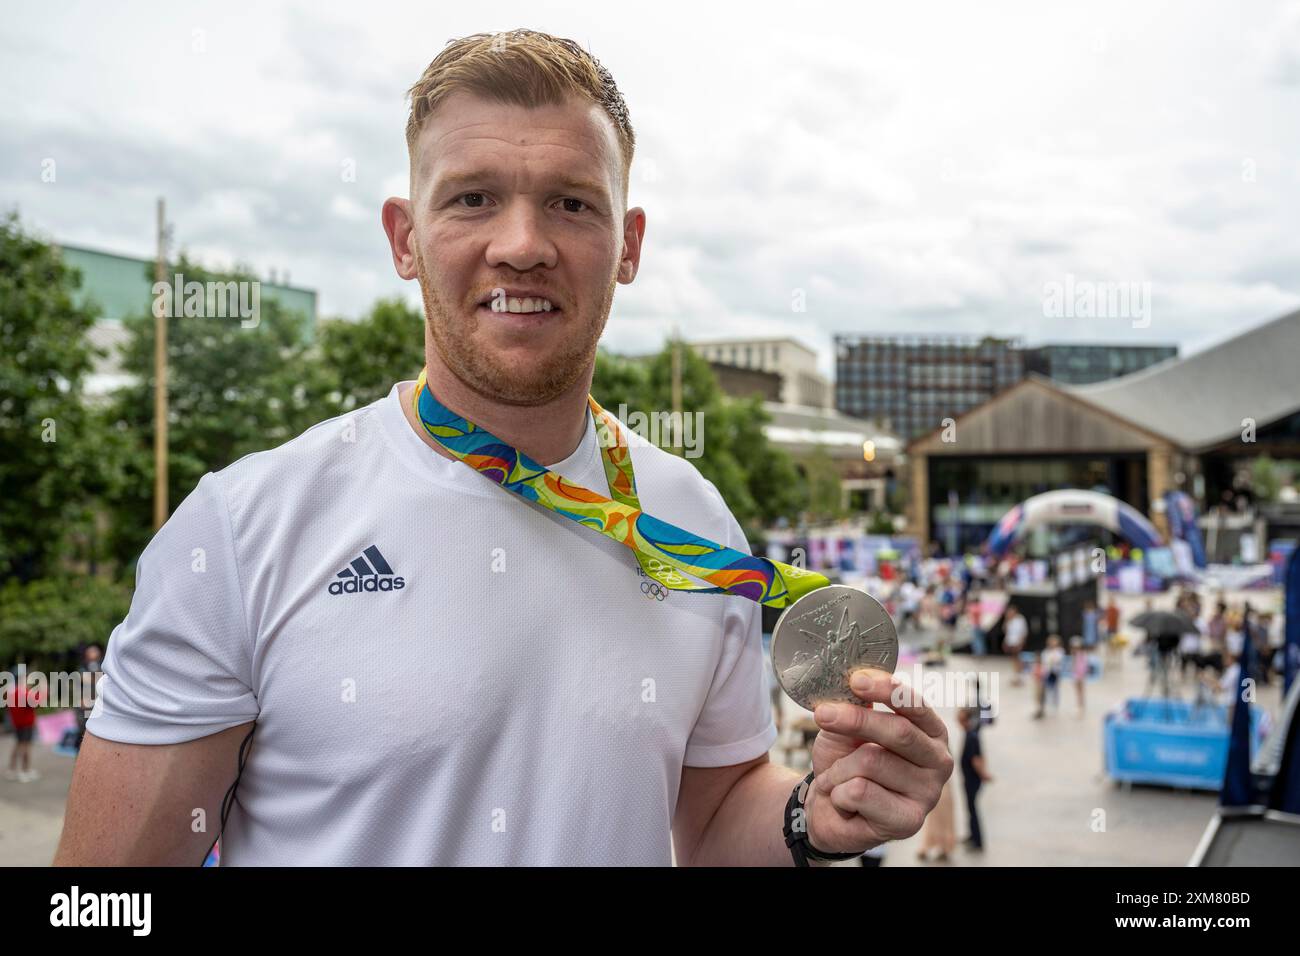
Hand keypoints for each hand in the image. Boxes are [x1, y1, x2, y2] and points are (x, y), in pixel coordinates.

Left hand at [803, 668, 952, 853]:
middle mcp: (939, 761)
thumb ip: (856, 707)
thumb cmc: (845, 763)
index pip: (915, 705)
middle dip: (855, 720)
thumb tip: (855, 685)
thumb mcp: (847, 729)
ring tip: (834, 778)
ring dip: (838, 769)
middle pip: (899, 732)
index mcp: (931, 731)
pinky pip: (860, 792)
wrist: (828, 810)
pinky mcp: (909, 821)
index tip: (856, 680)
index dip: (887, 690)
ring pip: (872, 763)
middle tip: (823, 714)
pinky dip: (839, 793)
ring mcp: (928, 793)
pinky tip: (843, 801)